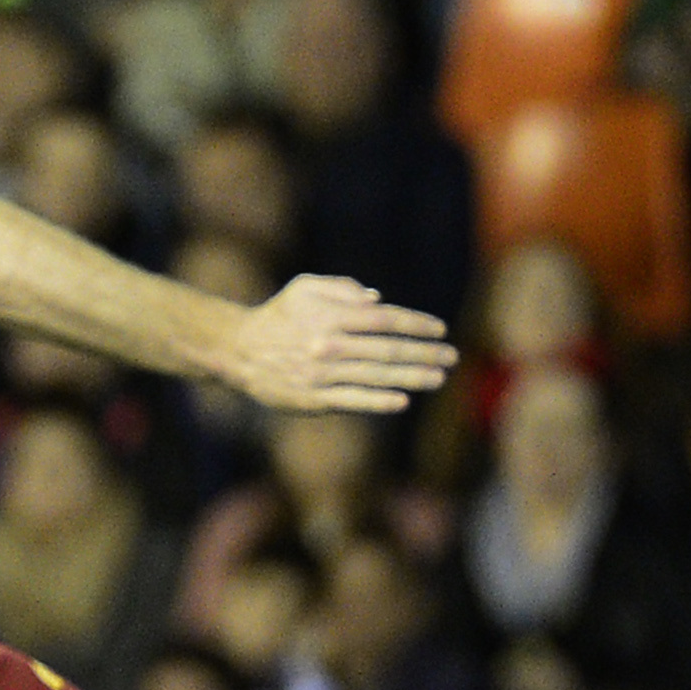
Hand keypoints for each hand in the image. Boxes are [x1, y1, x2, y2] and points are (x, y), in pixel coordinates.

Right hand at [222, 275, 456, 413]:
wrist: (239, 352)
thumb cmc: (278, 316)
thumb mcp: (304, 288)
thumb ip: (342, 289)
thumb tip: (378, 300)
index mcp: (330, 316)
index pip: (384, 319)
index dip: (415, 324)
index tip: (439, 330)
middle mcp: (329, 344)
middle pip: (387, 350)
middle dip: (424, 353)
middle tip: (451, 357)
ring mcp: (322, 374)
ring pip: (376, 377)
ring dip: (412, 378)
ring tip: (438, 378)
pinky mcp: (314, 399)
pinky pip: (352, 401)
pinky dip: (378, 401)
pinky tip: (402, 401)